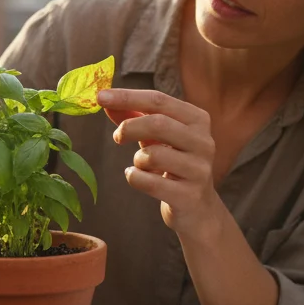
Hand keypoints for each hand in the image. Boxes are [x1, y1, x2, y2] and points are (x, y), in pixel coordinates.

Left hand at [98, 88, 221, 237]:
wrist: (197, 207)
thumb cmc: (174, 164)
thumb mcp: (156, 137)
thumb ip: (133, 116)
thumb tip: (104, 99)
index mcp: (197, 120)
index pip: (159, 100)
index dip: (127, 97)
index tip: (100, 96)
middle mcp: (203, 142)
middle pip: (158, 123)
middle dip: (129, 128)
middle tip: (117, 137)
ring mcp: (199, 170)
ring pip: (153, 155)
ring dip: (137, 160)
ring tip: (140, 165)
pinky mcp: (189, 195)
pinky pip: (149, 182)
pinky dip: (135, 178)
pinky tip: (137, 178)